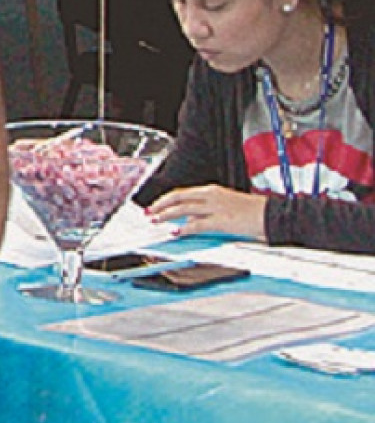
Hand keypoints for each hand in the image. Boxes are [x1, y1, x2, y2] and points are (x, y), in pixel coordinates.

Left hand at [146, 185, 267, 241]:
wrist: (273, 215)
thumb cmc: (253, 212)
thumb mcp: (226, 205)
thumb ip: (207, 210)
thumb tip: (190, 219)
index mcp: (212, 190)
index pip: (182, 193)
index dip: (166, 199)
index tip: (155, 205)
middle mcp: (211, 196)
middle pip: (178, 197)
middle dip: (160, 205)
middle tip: (149, 213)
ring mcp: (216, 207)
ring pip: (183, 209)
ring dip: (166, 215)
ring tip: (156, 221)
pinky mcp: (222, 221)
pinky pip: (197, 224)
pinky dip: (184, 228)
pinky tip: (176, 232)